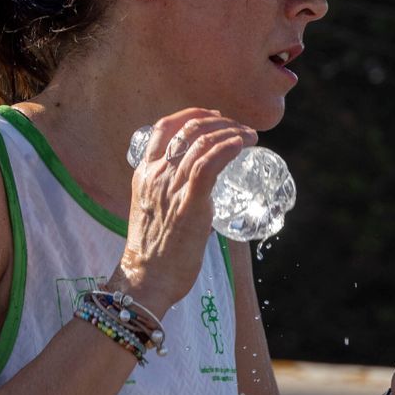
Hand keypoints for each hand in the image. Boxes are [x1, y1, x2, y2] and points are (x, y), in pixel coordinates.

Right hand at [112, 108, 256, 313]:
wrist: (145, 279)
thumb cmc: (153, 254)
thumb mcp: (154, 212)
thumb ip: (172, 197)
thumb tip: (202, 197)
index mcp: (144, 173)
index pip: (163, 127)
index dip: (192, 115)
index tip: (214, 117)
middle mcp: (156, 175)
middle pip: (188, 129)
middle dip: (219, 121)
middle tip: (239, 128)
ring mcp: (171, 187)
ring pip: (203, 143)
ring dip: (232, 133)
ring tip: (249, 137)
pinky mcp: (189, 203)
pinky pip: (209, 164)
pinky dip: (228, 148)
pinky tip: (242, 145)